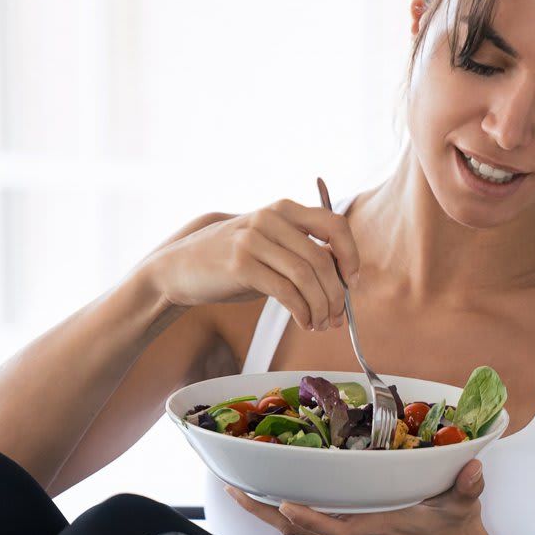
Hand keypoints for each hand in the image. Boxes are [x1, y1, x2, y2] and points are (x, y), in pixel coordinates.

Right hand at [145, 200, 359, 330]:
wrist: (181, 267)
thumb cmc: (233, 261)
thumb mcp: (270, 245)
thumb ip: (302, 251)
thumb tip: (344, 281)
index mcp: (284, 209)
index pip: (334, 224)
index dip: (351, 255)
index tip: (353, 281)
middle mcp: (270, 219)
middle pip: (322, 259)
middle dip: (336, 295)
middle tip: (338, 318)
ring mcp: (254, 240)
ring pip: (307, 277)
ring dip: (321, 307)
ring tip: (320, 324)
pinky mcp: (241, 265)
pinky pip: (286, 292)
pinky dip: (302, 311)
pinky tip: (304, 322)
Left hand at [225, 460, 500, 534]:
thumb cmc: (455, 533)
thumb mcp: (464, 505)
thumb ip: (468, 487)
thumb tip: (472, 469)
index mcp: (378, 529)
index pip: (336, 528)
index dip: (309, 518)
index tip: (283, 501)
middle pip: (299, 529)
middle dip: (264, 511)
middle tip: (234, 489)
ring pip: (298, 529)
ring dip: (267, 511)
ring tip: (239, 489)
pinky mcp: (349, 533)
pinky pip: (308, 525)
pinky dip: (285, 511)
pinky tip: (270, 494)